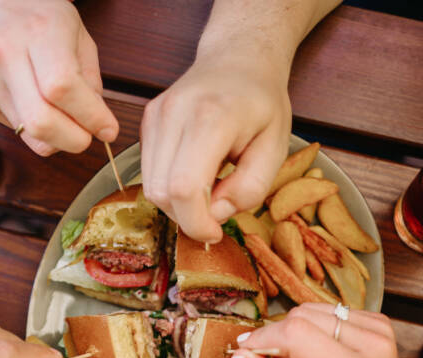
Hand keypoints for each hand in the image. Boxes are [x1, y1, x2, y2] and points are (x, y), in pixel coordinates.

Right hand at [0, 0, 117, 155]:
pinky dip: (39, 131)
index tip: (108, 129)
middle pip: (41, 121)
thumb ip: (89, 77)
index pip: (63, 87)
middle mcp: (6, 56)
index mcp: (38, 32)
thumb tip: (98, 121)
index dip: (90, 116)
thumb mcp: (75, 30)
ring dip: (58, 139)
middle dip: (74, 139)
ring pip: (30, 134)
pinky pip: (17, 130)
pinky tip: (43, 110)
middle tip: (88, 135)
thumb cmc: (32, 14)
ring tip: (68, 123)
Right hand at [140, 52, 290, 242]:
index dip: (196, 222)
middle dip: (188, 216)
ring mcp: (155, 116)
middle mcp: (174, 114)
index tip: (215, 232)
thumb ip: (249, 188)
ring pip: (150, 186)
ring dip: (178, 203)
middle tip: (217, 210)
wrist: (238, 59)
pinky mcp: (146, 121)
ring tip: (209, 188)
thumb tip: (215, 214)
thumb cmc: (262, 104)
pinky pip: (149, 171)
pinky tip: (195, 172)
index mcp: (212, 118)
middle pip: (161, 192)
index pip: (184, 188)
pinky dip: (170, 186)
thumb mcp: (275, 149)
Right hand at [233, 304, 422, 357]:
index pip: (296, 334)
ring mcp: (379, 329)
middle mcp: (372, 346)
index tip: (248, 353)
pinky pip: (328, 311)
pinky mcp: (378, 320)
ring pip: (311, 310)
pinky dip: (316, 332)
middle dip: (281, 341)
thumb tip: (241, 354)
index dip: (264, 338)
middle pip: (301, 316)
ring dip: (298, 335)